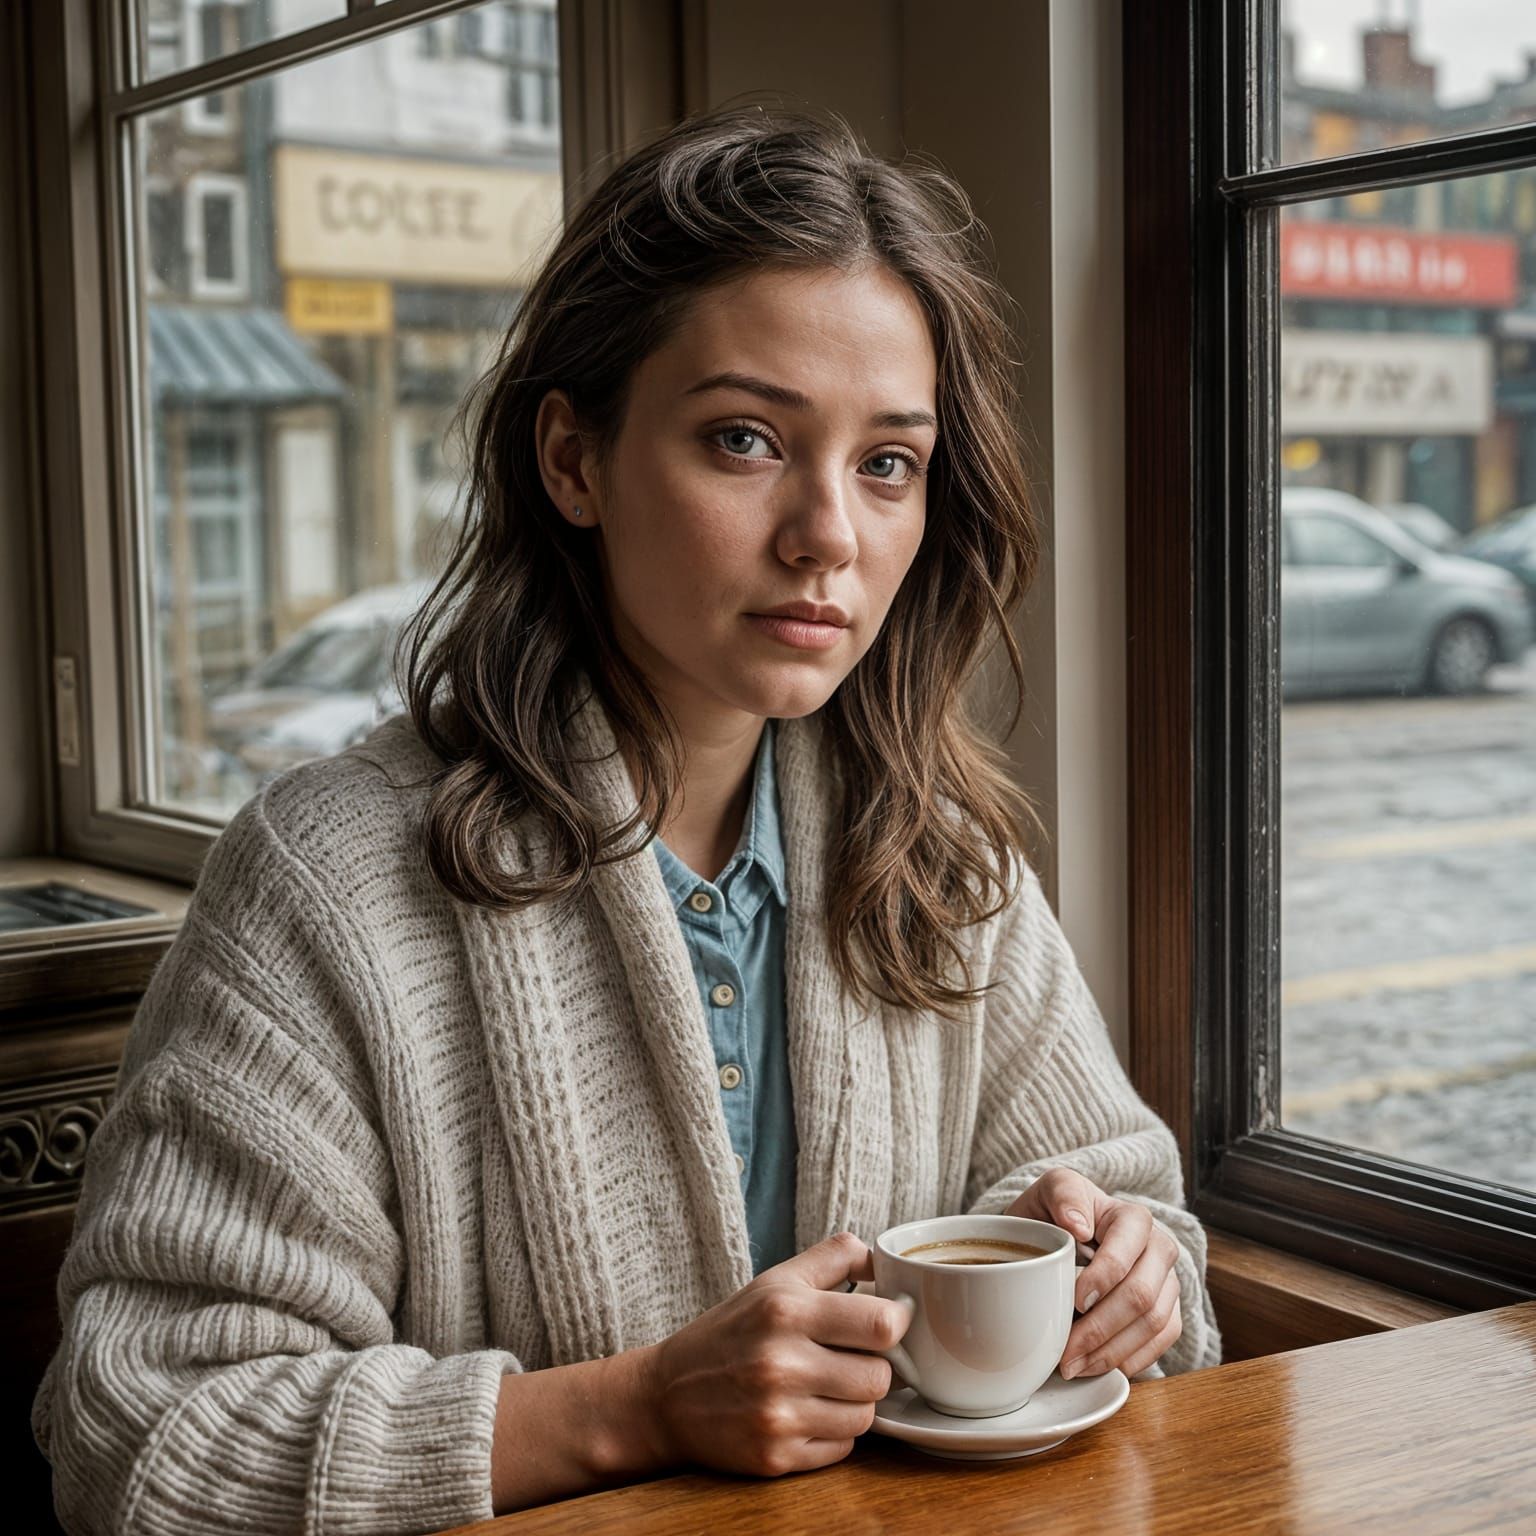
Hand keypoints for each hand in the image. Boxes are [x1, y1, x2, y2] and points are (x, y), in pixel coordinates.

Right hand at [641, 1231, 908, 1477]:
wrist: (666, 1395)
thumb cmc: (731, 1332)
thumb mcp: (774, 1281)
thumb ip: (833, 1258)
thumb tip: (884, 1259)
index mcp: (785, 1310)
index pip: (882, 1324)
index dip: (896, 1323)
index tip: (887, 1322)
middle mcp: (781, 1363)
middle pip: (881, 1376)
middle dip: (874, 1367)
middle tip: (851, 1359)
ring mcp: (777, 1415)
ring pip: (866, 1416)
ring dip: (855, 1402)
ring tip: (826, 1386)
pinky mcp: (775, 1457)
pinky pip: (842, 1449)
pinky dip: (834, 1433)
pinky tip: (807, 1413)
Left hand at [1006, 1167, 1182, 1379]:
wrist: (1063, 1235)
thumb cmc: (1058, 1212)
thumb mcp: (1053, 1189)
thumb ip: (1063, 1195)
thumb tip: (1079, 1226)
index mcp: (1133, 1217)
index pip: (1127, 1251)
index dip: (1104, 1278)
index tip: (1073, 1300)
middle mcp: (1159, 1249)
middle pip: (1142, 1295)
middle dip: (1101, 1329)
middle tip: (1065, 1352)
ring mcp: (1168, 1283)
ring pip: (1154, 1325)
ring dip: (1112, 1352)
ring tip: (1073, 1366)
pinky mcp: (1169, 1312)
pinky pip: (1161, 1343)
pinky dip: (1128, 1360)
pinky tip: (1097, 1368)